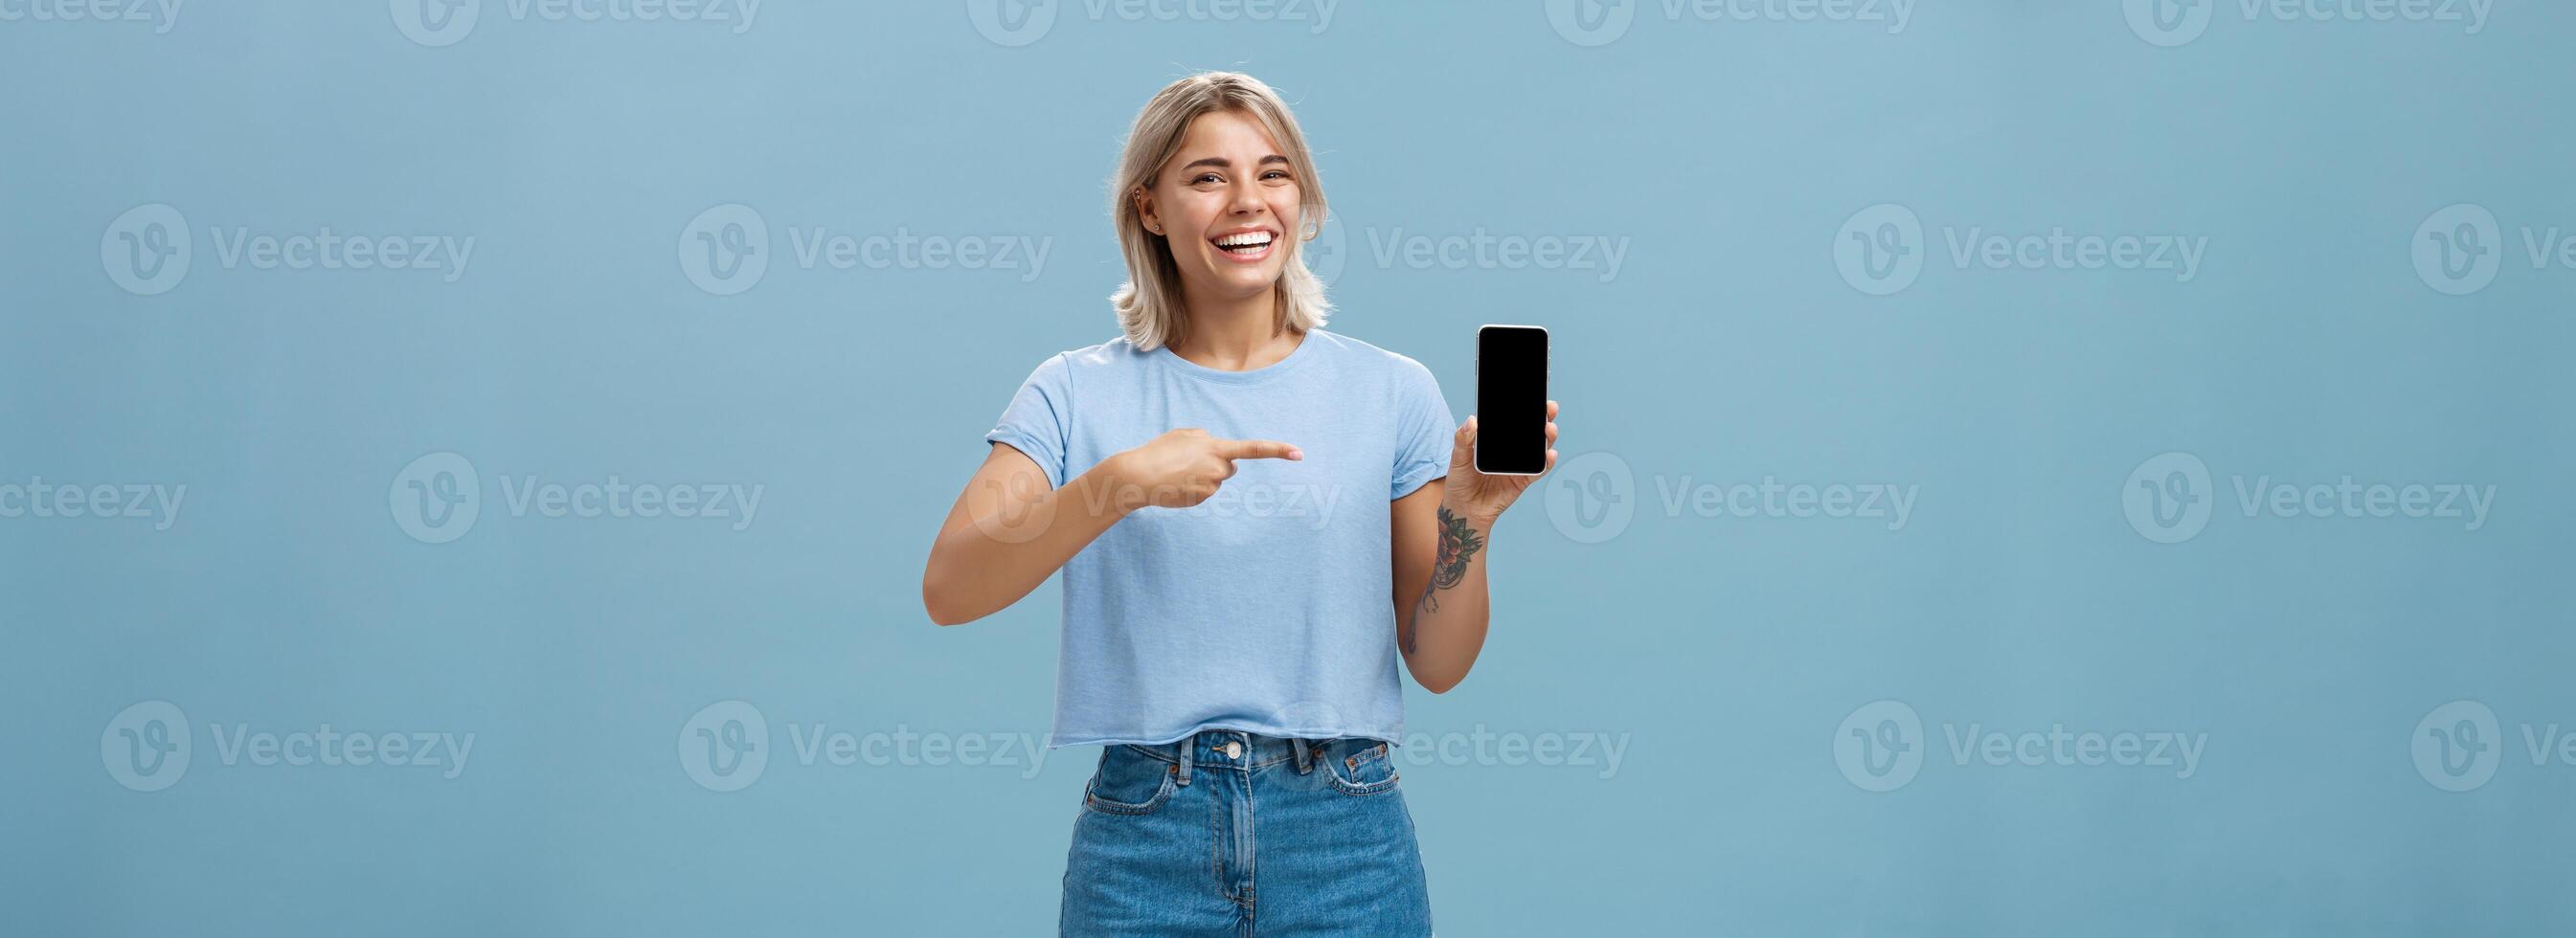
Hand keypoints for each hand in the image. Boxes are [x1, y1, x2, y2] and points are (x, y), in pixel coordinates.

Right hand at [1105, 428, 1302, 509]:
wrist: (1139, 476)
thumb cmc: (1159, 451)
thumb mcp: (1184, 434)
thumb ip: (1206, 438)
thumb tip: (1217, 450)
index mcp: (1216, 448)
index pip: (1254, 449)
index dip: (1278, 450)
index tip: (1299, 453)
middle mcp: (1219, 469)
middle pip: (1230, 468)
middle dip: (1216, 465)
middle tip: (1189, 461)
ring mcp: (1211, 487)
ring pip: (1215, 481)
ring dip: (1201, 476)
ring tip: (1177, 472)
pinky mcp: (1201, 500)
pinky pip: (1204, 492)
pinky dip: (1192, 489)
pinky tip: (1175, 484)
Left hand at [1443, 400, 1557, 524]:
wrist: (1463, 510)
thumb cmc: (1460, 482)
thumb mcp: (1457, 458)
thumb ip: (1463, 439)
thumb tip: (1471, 420)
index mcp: (1497, 439)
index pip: (1514, 419)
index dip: (1526, 407)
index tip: (1534, 395)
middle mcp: (1511, 449)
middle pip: (1532, 429)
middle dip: (1544, 417)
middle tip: (1549, 407)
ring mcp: (1519, 464)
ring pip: (1540, 447)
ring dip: (1548, 437)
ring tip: (1549, 429)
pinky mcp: (1523, 480)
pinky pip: (1538, 470)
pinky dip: (1546, 463)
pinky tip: (1549, 454)